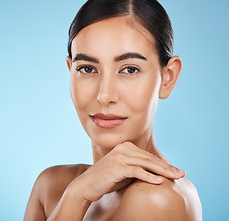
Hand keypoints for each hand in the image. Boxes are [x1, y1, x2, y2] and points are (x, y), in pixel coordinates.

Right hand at [68, 141, 184, 202]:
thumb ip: (138, 168)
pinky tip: (159, 181)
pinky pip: (136, 171)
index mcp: (125, 147)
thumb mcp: (124, 171)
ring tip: (176, 177)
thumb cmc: (107, 180)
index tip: (175, 170)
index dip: (163, 164)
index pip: (148, 156)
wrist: (87, 185)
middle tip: (181, 173)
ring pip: (146, 163)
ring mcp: (120, 156)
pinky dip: (148, 176)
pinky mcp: (117, 166)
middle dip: (167, 167)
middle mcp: (123, 148)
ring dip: (162, 171)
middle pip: (149, 158)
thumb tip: (157, 172)